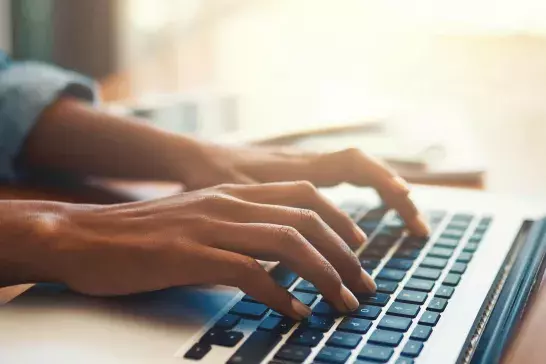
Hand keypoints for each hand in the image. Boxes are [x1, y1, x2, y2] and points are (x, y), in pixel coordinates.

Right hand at [47, 182, 375, 319]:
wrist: (83, 235)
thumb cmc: (141, 234)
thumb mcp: (198, 219)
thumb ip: (236, 227)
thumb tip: (274, 256)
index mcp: (232, 193)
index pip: (304, 196)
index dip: (340, 220)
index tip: (358, 247)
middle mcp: (227, 203)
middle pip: (306, 220)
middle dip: (345, 255)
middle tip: (362, 285)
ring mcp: (209, 226)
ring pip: (288, 243)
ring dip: (324, 275)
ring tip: (341, 302)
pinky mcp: (189, 254)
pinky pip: (250, 273)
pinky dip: (280, 295)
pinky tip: (294, 312)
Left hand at [180, 143, 428, 235]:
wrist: (195, 158)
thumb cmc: (210, 177)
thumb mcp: (235, 198)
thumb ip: (264, 217)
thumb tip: (294, 254)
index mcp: (297, 168)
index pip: (354, 165)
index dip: (382, 182)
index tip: (405, 203)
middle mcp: (308, 164)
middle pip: (367, 169)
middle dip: (396, 196)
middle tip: (418, 229)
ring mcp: (305, 169)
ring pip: (358, 174)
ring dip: (385, 197)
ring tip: (406, 225)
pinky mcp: (298, 176)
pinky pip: (342, 181)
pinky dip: (363, 197)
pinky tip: (363, 220)